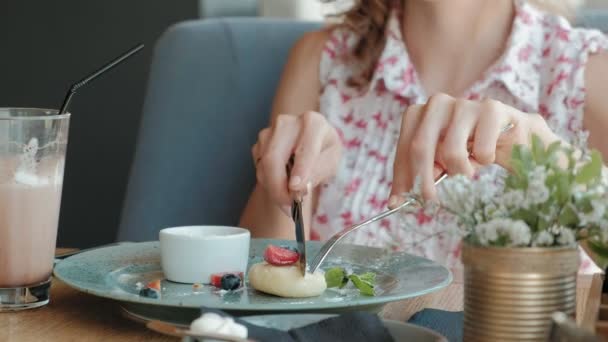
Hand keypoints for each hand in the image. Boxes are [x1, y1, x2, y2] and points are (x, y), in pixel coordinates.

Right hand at [252, 111, 341, 210]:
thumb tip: (298, 187)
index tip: (296, 189)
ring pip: (263, 165)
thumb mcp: (331, 163)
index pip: (304, 149)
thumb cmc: (323, 152)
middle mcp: (287, 123)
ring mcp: (270, 131)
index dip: (300, 170)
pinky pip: (258, 168)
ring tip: (289, 198)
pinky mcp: (260, 143)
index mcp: (313, 123)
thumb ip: (318, 172)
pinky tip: (282, 184)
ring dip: (273, 187)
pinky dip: (268, 183)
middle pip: (273, 157)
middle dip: (278, 186)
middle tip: (288, 205)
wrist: (312, 144)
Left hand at [389, 93, 558, 204]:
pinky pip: (480, 150)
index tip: (401, 202)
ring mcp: (464, 103)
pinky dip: (483, 162)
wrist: (517, 140)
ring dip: (460, 171)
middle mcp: (437, 103)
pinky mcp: (492, 108)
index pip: (403, 148)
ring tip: (468, 169)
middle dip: (424, 179)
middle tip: (431, 200)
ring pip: (450, 151)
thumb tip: (393, 203)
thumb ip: (417, 178)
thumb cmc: (470, 151)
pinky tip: (488, 154)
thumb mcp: (438, 165)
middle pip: (420, 147)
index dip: (402, 177)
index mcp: (419, 113)